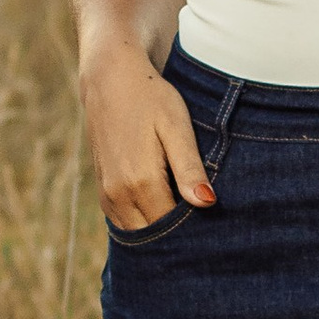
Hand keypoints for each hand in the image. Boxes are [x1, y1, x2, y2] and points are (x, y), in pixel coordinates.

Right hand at [82, 39, 213, 228]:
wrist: (109, 80)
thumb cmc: (150, 98)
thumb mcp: (176, 127)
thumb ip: (189, 168)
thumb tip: (206, 203)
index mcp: (140, 181)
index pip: (172, 226)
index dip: (194, 231)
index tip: (215, 229)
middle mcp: (119, 194)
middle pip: (153, 235)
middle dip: (177, 238)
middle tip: (206, 233)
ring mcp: (107, 194)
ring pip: (137, 233)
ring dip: (160, 233)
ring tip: (188, 225)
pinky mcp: (103, 191)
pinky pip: (125, 222)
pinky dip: (144, 224)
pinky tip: (166, 213)